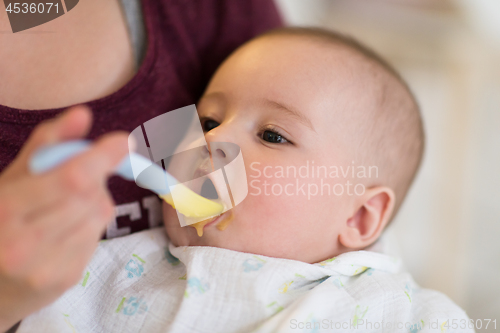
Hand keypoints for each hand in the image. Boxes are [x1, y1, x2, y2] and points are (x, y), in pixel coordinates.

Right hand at [0, 106, 128, 329]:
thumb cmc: (1, 220)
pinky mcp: (65, 279)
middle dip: (93, 177)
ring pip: (100, 214)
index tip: (123, 140)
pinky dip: (91, 223)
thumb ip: (47, 144)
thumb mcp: (13, 178)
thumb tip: (83, 113)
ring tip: (64, 207)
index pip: (70, 178)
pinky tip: (67, 229)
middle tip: (77, 176)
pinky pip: (97, 235)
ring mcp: (45, 266)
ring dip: (94, 200)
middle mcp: (22, 242)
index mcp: (5, 208)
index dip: (102, 157)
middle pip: (90, 195)